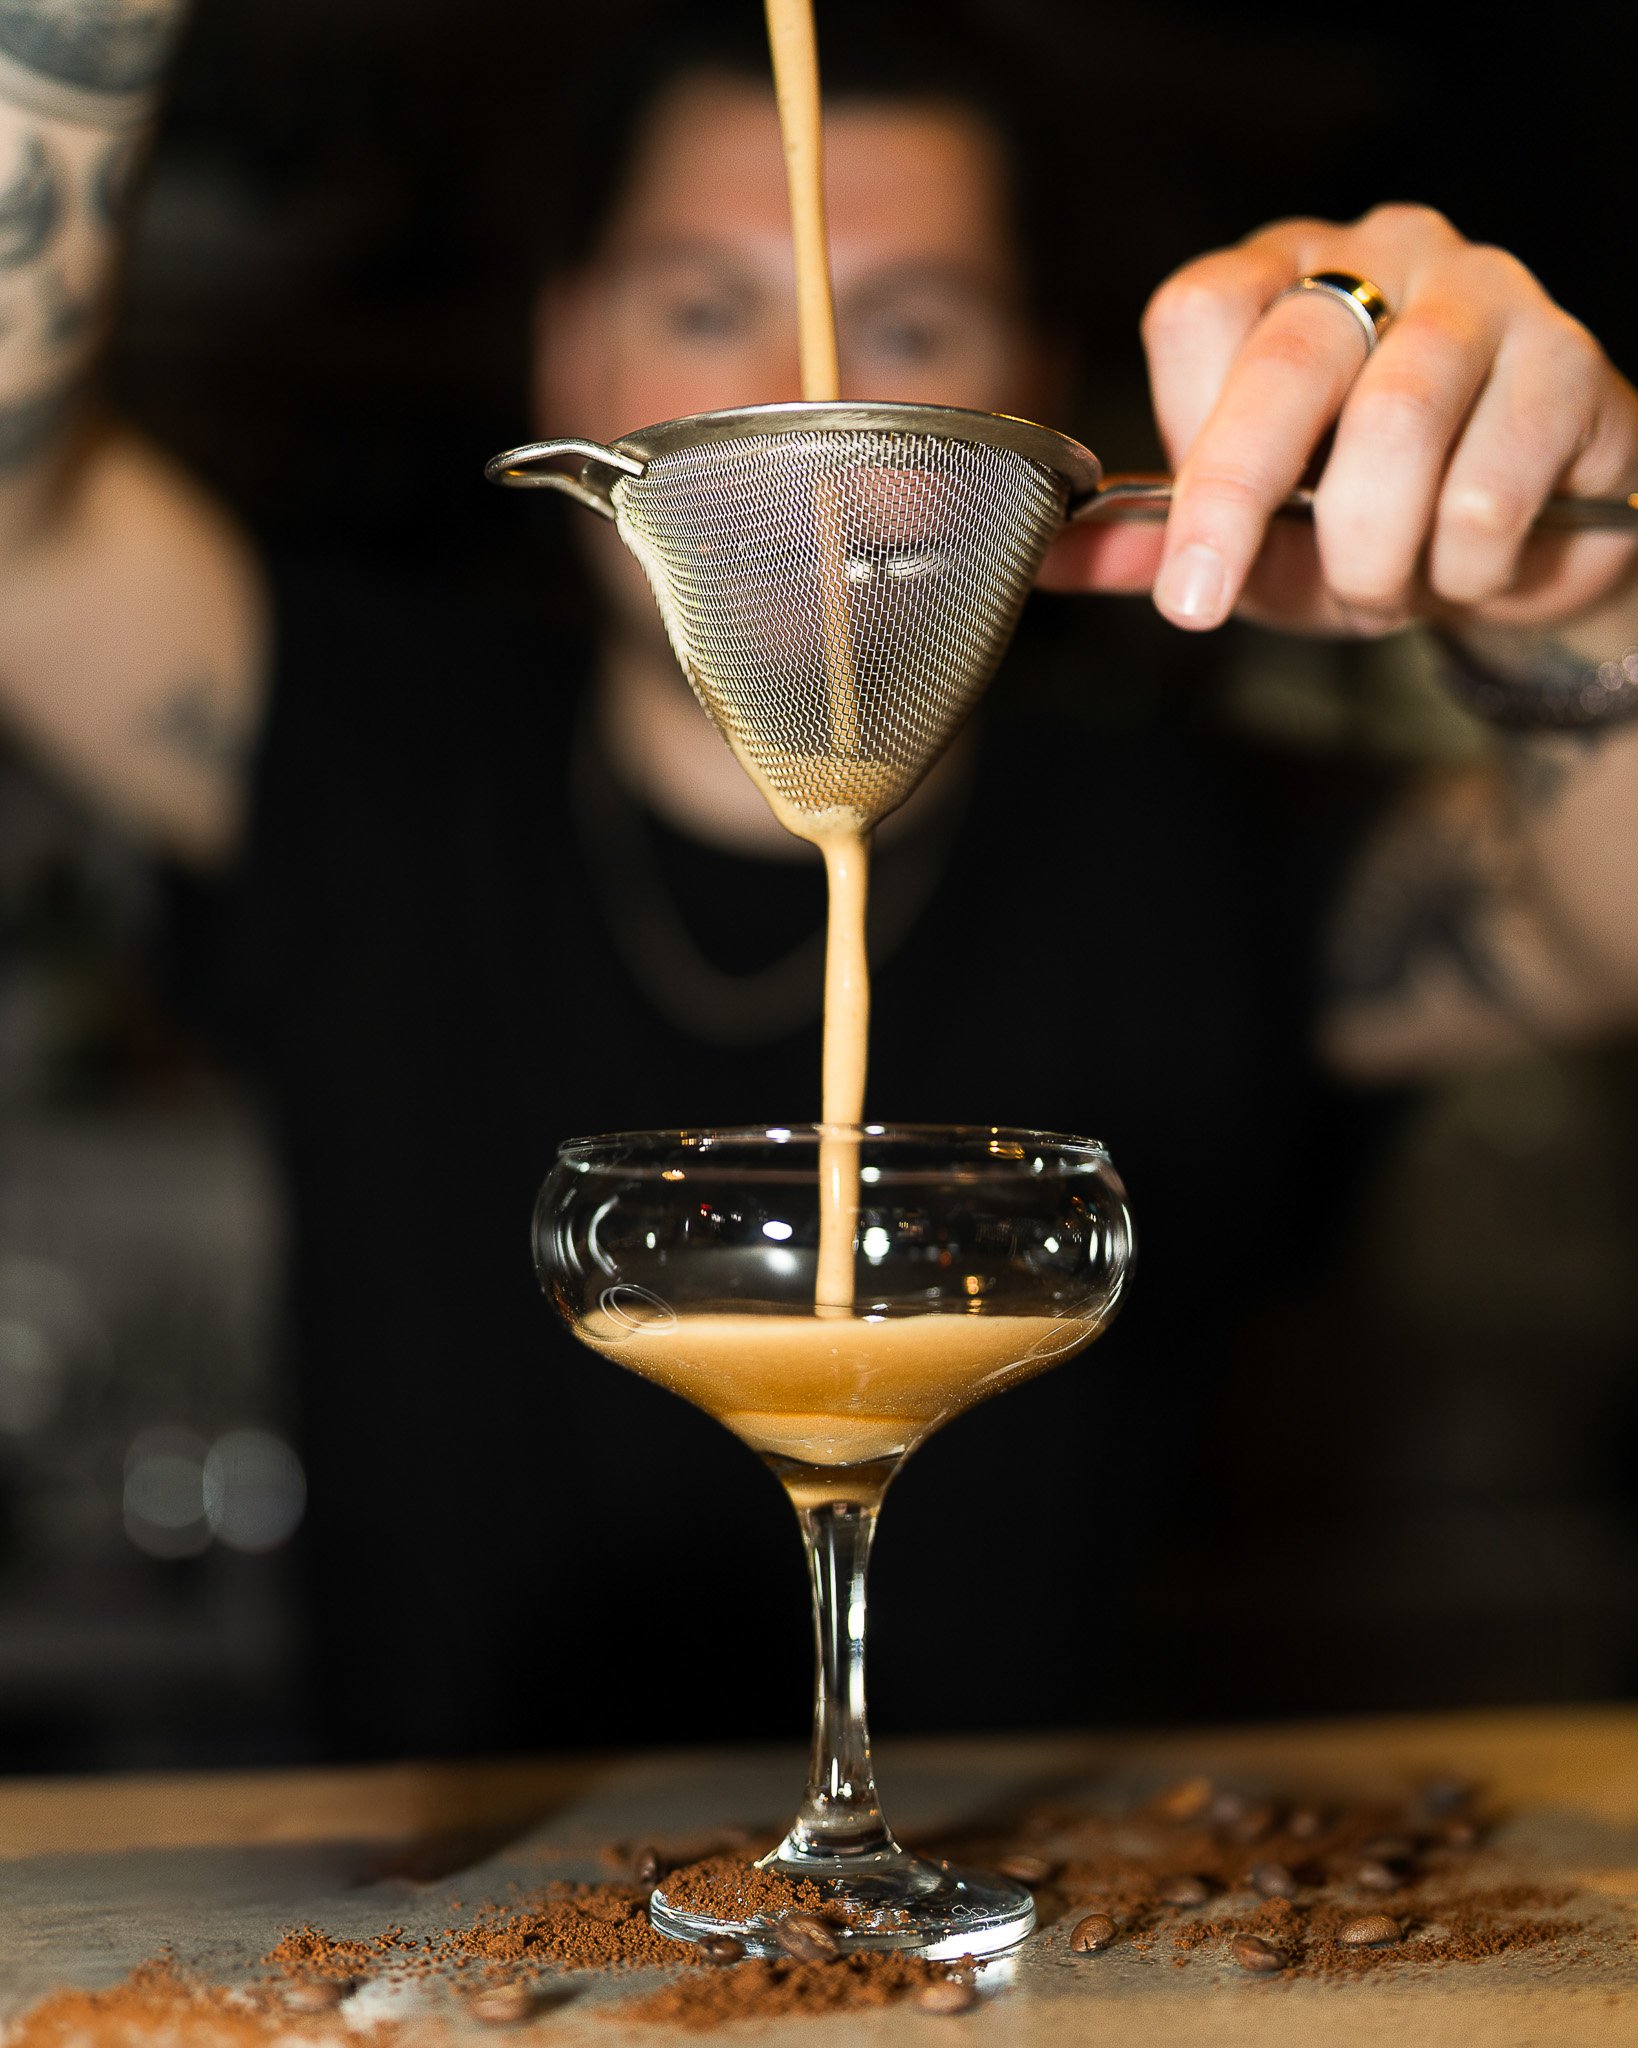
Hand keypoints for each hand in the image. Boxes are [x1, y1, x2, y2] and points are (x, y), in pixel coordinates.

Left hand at [1039, 206, 1637, 642]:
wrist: (1522, 551)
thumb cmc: (1370, 525)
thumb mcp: (1252, 544)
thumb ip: (1153, 547)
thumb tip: (1043, 556)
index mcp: (1277, 280)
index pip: (1197, 311)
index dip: (1185, 435)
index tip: (1184, 544)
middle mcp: (1376, 258)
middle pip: (1288, 357)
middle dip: (1232, 498)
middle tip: (1204, 603)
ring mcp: (1481, 294)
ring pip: (1398, 418)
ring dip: (1370, 548)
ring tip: (1380, 590)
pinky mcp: (1567, 358)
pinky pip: (1494, 479)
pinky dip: (1463, 563)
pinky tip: (1467, 568)